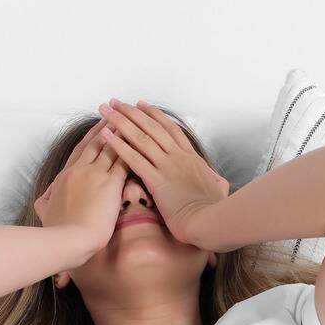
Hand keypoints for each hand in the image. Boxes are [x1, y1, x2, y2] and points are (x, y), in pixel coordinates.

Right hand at [34, 117, 130, 257]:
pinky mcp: (110, 185)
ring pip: (111, 148)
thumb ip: (45, 201)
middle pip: (96, 143)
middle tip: (117, 115)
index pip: (80, 150)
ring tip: (131, 123)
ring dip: (122, 135)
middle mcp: (80, 170)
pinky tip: (142, 145)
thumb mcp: (44, 211)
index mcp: (65, 176)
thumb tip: (44, 199)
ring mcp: (95, 176)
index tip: (99, 126)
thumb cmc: (56, 230)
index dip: (91, 137)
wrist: (66, 239)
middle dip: (108, 128)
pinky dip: (132, 152)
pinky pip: (124, 163)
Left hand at [96, 98, 229, 246]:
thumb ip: (215, 181)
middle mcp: (178, 157)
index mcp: (192, 158)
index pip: (170, 129)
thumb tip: (218, 182)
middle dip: (131, 112)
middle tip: (116, 102)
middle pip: (152, 127)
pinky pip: (134, 158)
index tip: (141, 105)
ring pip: (141, 137)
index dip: (154, 115)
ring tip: (106, 111)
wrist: (210, 221)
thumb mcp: (218, 190)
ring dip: (121, 122)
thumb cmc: (214, 210)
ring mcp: (167, 166)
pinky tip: (106, 135)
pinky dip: (118, 144)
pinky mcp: (156, 180)